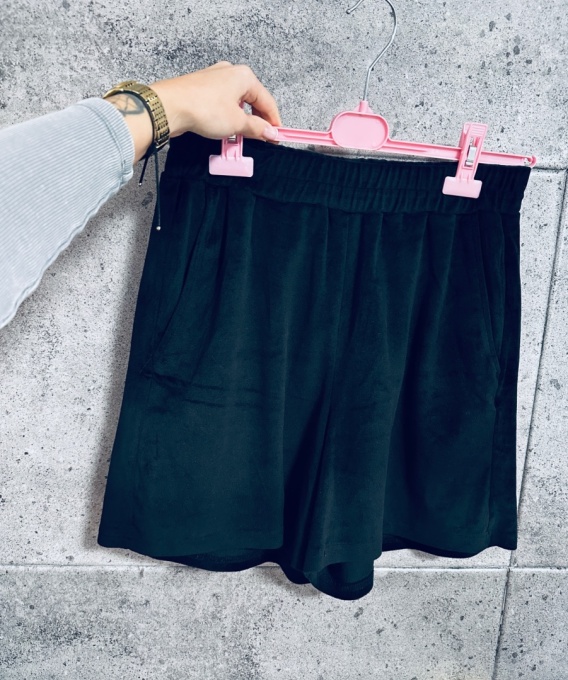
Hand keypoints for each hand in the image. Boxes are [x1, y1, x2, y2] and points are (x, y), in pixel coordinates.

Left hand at [150, 61, 282, 141]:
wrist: (169, 106)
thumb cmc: (202, 107)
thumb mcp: (237, 123)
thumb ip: (256, 128)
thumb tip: (269, 132)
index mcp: (244, 76)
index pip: (267, 101)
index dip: (273, 121)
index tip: (276, 136)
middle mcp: (230, 73)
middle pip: (252, 100)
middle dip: (257, 121)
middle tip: (261, 139)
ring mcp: (214, 80)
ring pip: (236, 104)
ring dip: (241, 122)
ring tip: (241, 138)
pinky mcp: (202, 89)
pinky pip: (222, 105)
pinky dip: (227, 118)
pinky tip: (225, 131)